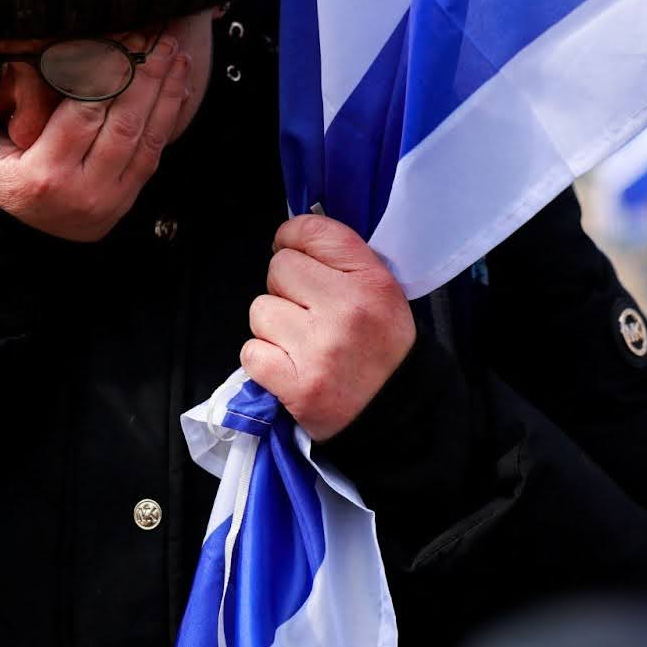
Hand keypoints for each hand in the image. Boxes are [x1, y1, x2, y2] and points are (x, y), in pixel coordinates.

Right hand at [0, 37, 190, 241]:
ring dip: (166, 91)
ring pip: (148, 138)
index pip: (84, 113)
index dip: (107, 71)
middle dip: (146, 74)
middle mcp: (83, 190)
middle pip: (125, 122)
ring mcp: (109, 200)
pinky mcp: (125, 202)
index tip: (121, 35)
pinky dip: (168, 117)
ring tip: (175, 50)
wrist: (7, 244)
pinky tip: (177, 85)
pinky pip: (154, 155)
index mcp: (44, 174)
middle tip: (158, 33)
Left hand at [241, 215, 415, 441]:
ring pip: (260, 309)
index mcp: (371, 281)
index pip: (312, 230)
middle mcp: (346, 310)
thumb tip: (289, 238)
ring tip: (301, 344)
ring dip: (273, 326)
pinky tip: (289, 367)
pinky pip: (251, 351)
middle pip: (279, 268)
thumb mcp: (381, 292)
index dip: (292, 237)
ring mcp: (319, 348)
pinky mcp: (297, 385)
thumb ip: (340, 261)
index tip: (292, 250)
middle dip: (286, 289)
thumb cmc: (381, 348)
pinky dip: (263, 360)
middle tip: (307, 313)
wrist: (396, 415)